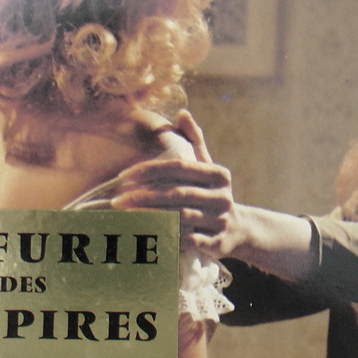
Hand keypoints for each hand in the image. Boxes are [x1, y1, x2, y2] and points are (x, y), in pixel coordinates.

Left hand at [112, 111, 243, 256]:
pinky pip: (186, 240)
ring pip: (180, 217)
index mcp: (219, 175)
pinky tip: (145, 234)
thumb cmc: (213, 193)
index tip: (124, 175)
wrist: (240, 230)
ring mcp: (220, 221)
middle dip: (144, 196)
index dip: (150, 169)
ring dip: (150, 216)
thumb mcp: (208, 167)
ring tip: (126, 215)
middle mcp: (222, 196)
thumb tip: (182, 113)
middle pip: (177, 193)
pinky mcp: (216, 244)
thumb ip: (195, 140)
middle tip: (117, 200)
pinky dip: (166, 237)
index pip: (179, 167)